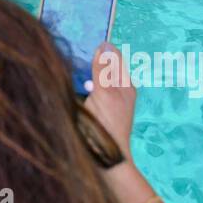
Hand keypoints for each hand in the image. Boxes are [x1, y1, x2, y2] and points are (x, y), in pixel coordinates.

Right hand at [84, 41, 135, 164]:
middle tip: (77, 58)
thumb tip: (103, 45)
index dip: (102, 50)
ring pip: (97, 81)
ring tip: (78, 76)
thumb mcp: (104, 93)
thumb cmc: (106, 125)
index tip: (87, 44)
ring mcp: (109, 103)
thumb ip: (102, 70)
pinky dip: (85, 88)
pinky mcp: (100, 112)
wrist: (105, 159)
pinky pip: (92, 93)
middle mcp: (120, 92)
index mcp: (125, 85)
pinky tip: (79, 90)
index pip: (114, 58)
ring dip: (87, 76)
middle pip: (105, 69)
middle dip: (92, 63)